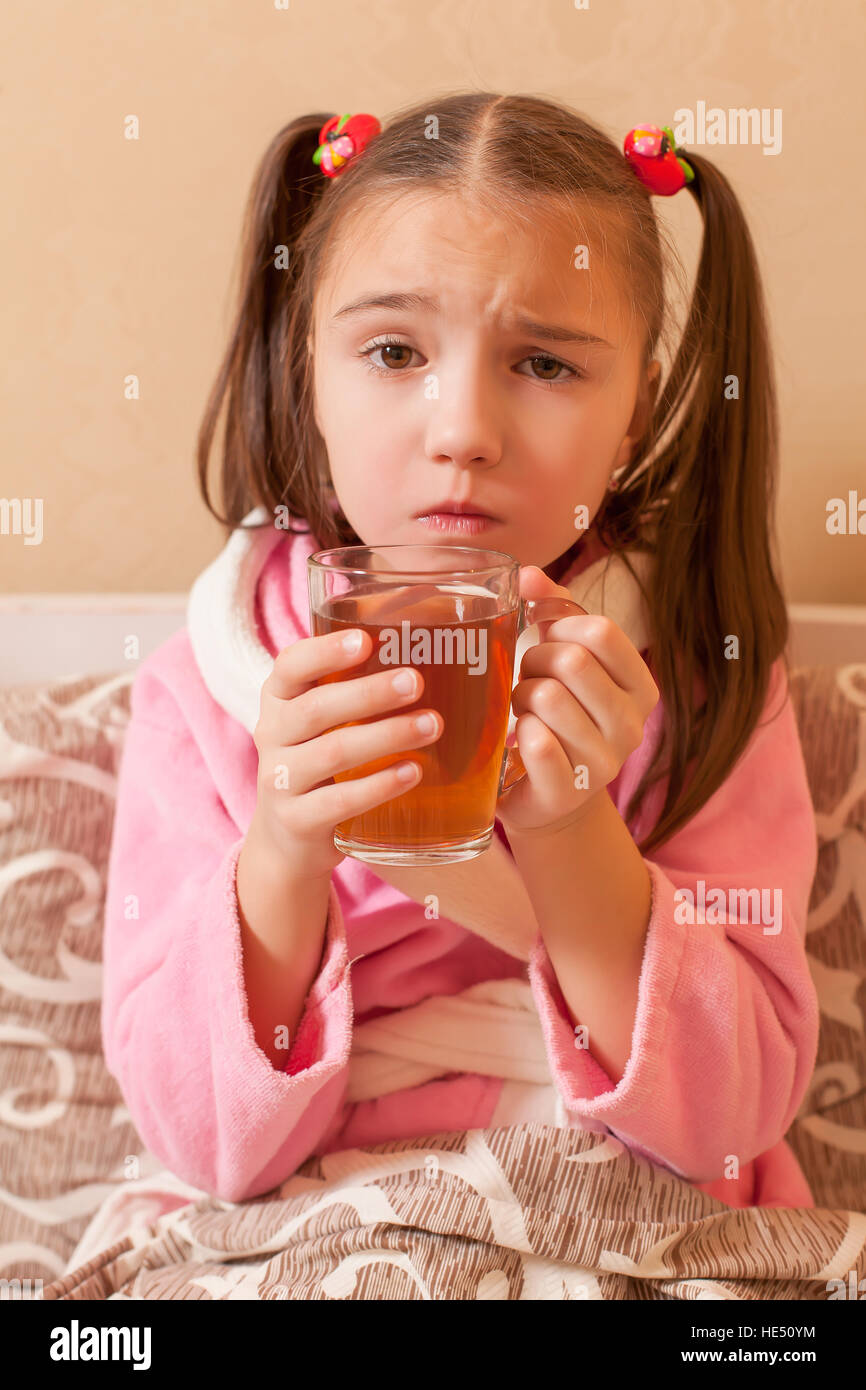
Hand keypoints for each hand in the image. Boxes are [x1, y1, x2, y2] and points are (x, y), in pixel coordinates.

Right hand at [248, 627, 442, 878]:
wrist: (288, 838)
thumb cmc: (321, 761)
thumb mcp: (324, 723)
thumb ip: (356, 689)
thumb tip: (437, 654)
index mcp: (279, 699)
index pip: (290, 665)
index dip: (325, 651)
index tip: (366, 640)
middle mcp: (271, 735)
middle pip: (316, 708)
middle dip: (369, 693)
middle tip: (416, 681)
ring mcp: (279, 781)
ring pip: (332, 752)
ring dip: (386, 736)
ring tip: (432, 725)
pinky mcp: (296, 821)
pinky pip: (339, 801)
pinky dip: (379, 785)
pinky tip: (413, 772)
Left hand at [496, 565, 659, 836]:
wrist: (546, 794)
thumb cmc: (554, 714)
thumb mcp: (563, 658)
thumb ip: (551, 610)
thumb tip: (526, 574)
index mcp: (641, 688)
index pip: (602, 632)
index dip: (559, 626)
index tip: (545, 640)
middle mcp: (632, 726)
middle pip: (572, 661)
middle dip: (534, 662)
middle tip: (528, 679)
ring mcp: (604, 763)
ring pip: (547, 698)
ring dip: (519, 697)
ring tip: (523, 710)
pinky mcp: (569, 792)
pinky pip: (537, 744)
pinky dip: (517, 732)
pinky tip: (518, 740)